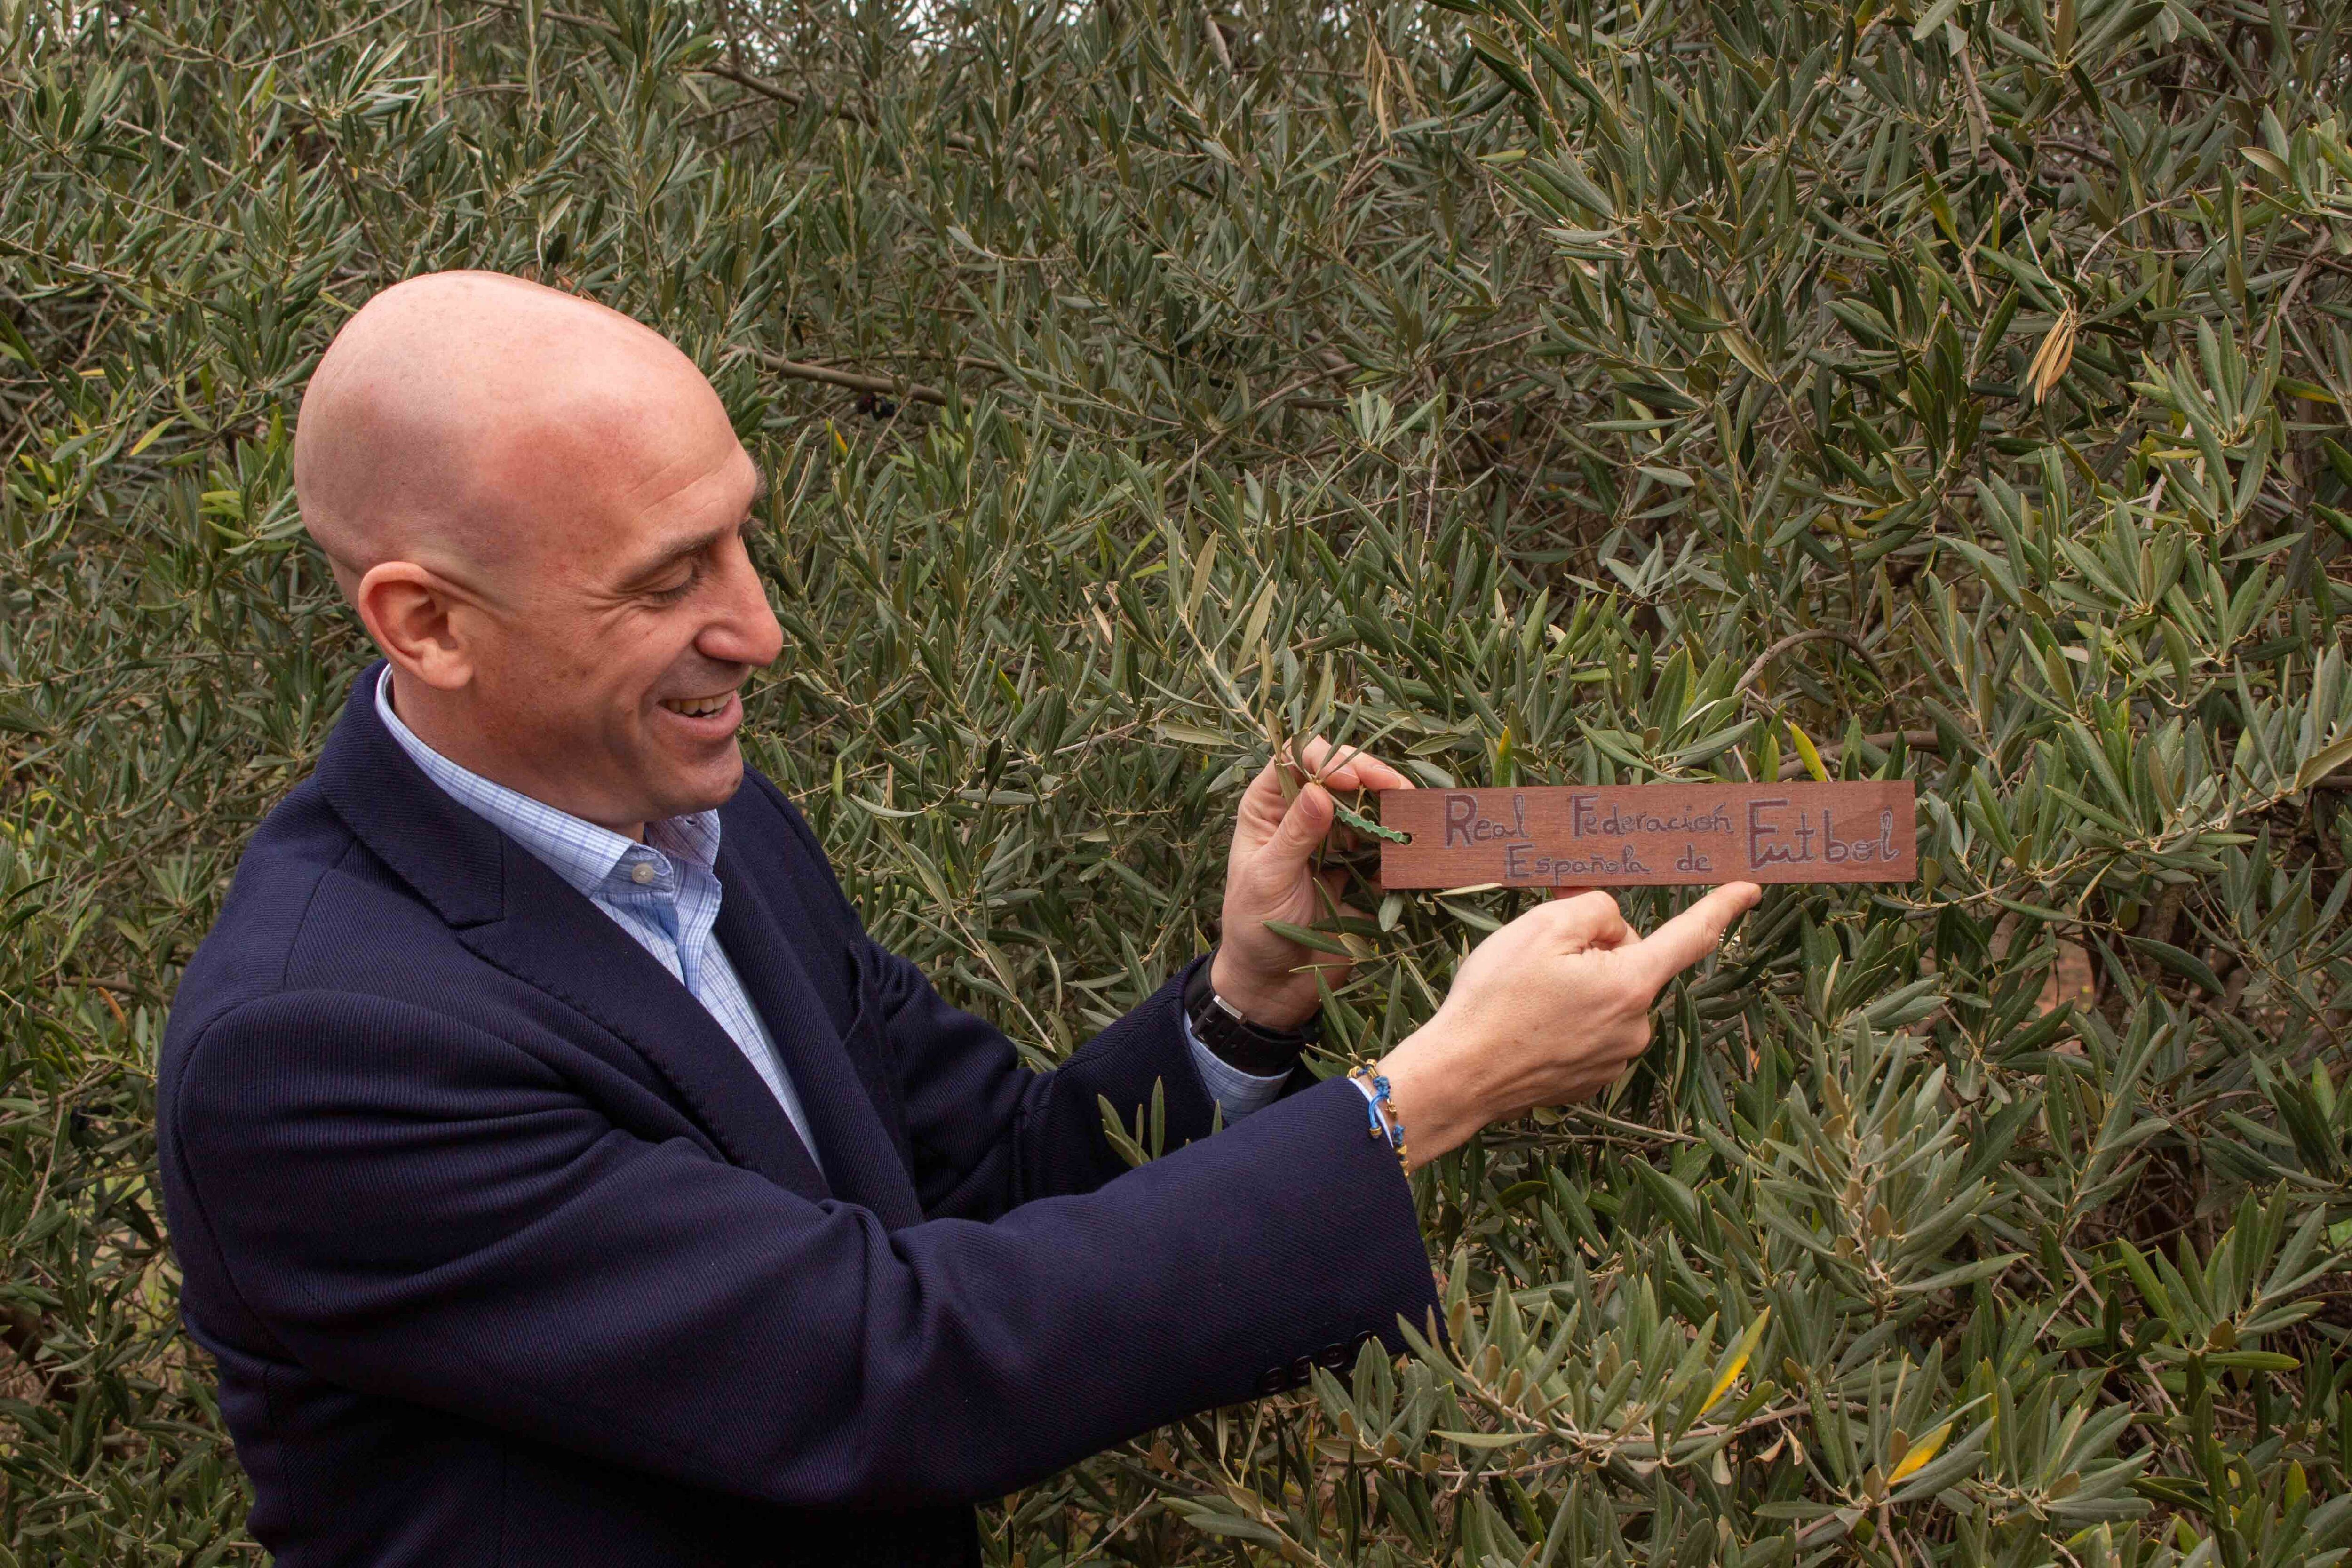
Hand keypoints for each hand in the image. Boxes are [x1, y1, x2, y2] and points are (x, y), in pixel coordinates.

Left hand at [1211, 738, 1413, 1030]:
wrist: (1274, 983)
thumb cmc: (1254, 928)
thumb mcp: (1267, 879)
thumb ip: (1294, 836)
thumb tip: (1321, 791)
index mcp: (1269, 806)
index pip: (1298, 757)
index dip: (1328, 758)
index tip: (1352, 779)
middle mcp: (1304, 813)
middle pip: (1346, 774)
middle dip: (1375, 779)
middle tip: (1402, 795)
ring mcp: (1336, 839)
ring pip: (1372, 806)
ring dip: (1395, 811)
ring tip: (1415, 823)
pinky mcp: (1361, 866)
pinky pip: (1388, 846)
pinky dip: (1403, 849)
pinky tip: (1409, 861)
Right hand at [1374, 883, 1760, 1168]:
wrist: (1459, 1077)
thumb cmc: (1495, 1000)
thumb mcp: (1541, 927)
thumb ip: (1595, 910)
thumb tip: (1614, 926)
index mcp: (1631, 983)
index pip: (1691, 936)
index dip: (1723, 908)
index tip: (1750, 888)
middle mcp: (1637, 1025)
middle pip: (1634, 963)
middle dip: (1598, 948)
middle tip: (1542, 955)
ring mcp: (1616, 1058)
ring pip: (1611, 997)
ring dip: (1581, 986)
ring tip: (1526, 997)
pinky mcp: (1593, 1079)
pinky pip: (1593, 1030)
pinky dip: (1569, 1018)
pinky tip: (1530, 1025)